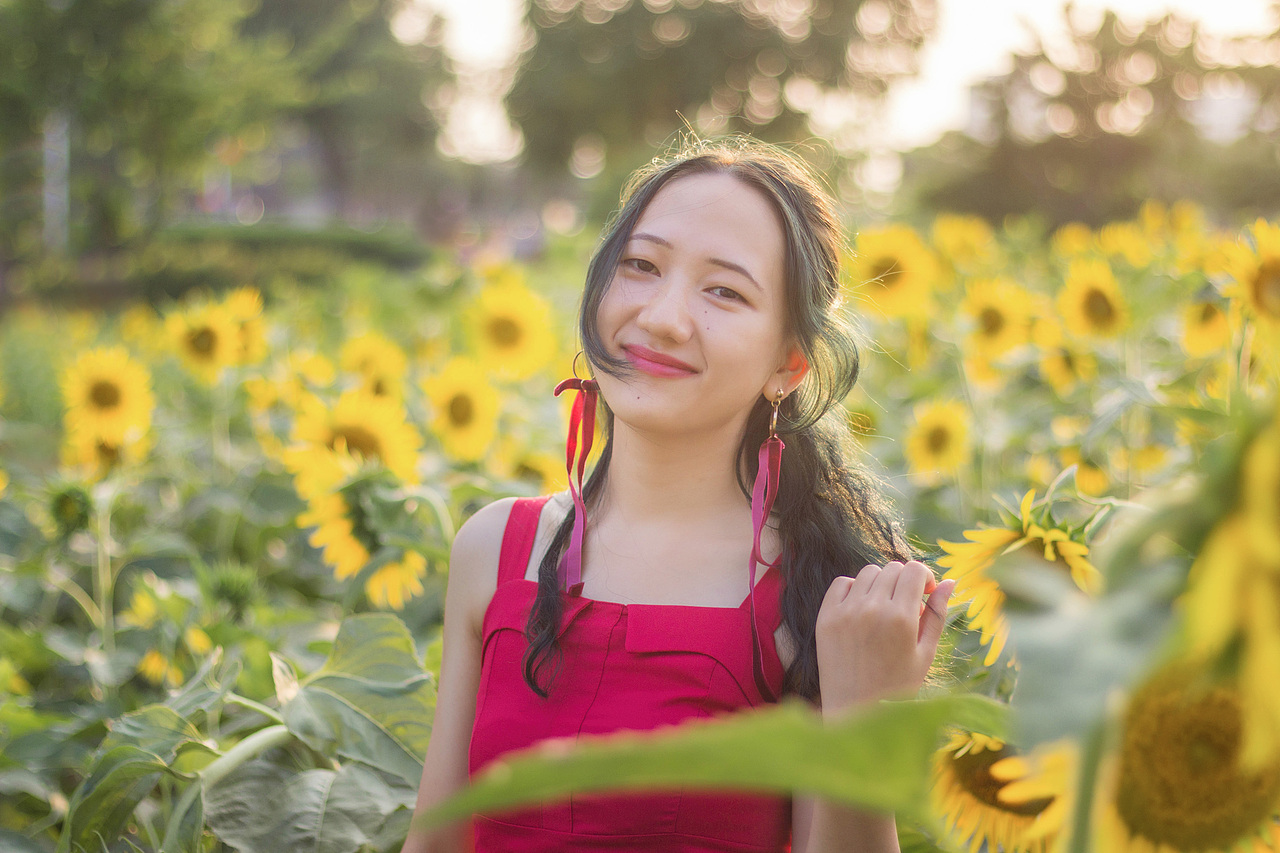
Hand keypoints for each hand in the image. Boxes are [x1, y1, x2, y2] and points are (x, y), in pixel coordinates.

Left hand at [814, 560, 954, 716]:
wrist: (854, 712)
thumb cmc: (897, 687)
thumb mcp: (925, 653)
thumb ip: (938, 614)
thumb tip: (951, 582)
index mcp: (901, 618)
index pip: (914, 570)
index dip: (924, 577)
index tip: (926, 593)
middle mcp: (872, 609)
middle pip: (892, 569)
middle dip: (904, 582)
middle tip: (907, 607)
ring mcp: (846, 611)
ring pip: (868, 573)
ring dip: (881, 584)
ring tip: (884, 610)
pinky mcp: (826, 617)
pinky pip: (842, 583)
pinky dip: (854, 589)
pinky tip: (863, 609)